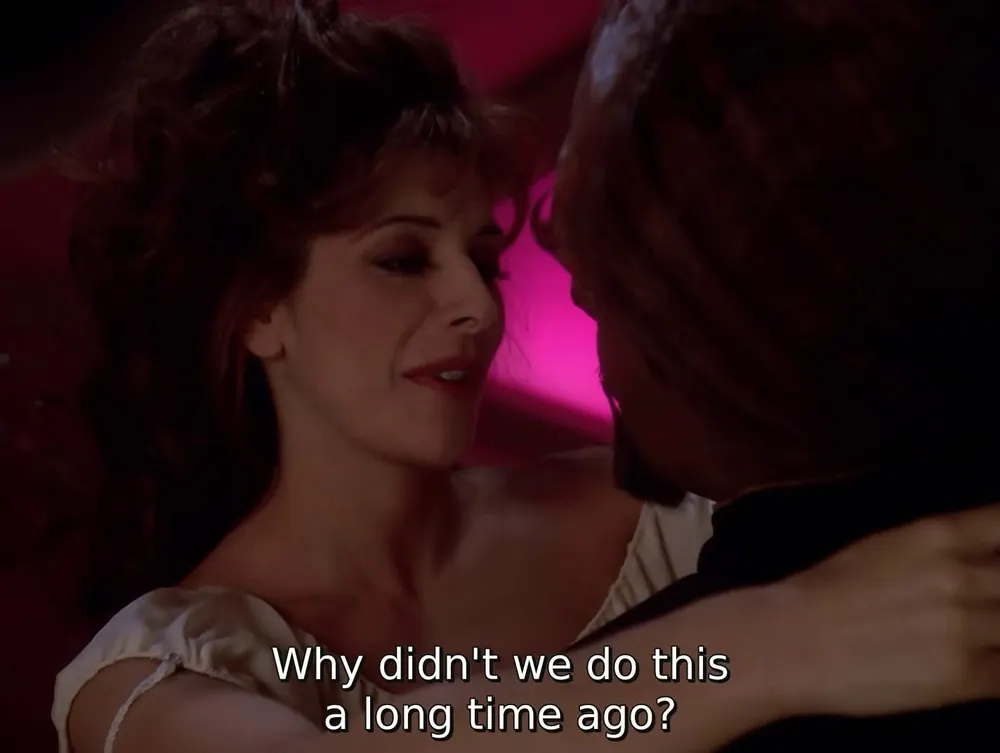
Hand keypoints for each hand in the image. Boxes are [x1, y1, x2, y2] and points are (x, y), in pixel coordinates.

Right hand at [762, 503, 999, 717]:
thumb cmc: (826, 591)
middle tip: (987, 604)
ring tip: (983, 634)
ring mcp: (966, 626)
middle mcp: (961, 575)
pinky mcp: (964, 675)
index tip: (996, 559)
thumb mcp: (887, 548)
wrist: (791, 641)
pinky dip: (999, 669)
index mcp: (938, 535)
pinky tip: (983, 667)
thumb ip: (943, 552)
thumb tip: (982, 562)